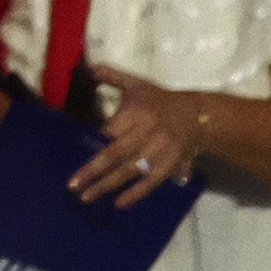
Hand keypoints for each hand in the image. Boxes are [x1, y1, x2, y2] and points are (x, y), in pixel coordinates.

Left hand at [68, 73, 204, 205]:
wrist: (198, 117)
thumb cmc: (161, 100)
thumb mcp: (138, 85)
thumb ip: (114, 77)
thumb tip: (91, 67)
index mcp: (137, 111)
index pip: (110, 131)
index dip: (94, 143)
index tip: (74, 154)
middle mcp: (147, 132)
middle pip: (116, 154)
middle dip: (93, 170)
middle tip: (72, 186)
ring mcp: (158, 152)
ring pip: (129, 171)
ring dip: (107, 186)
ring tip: (86, 197)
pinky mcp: (168, 166)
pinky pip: (150, 183)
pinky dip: (135, 194)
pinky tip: (118, 203)